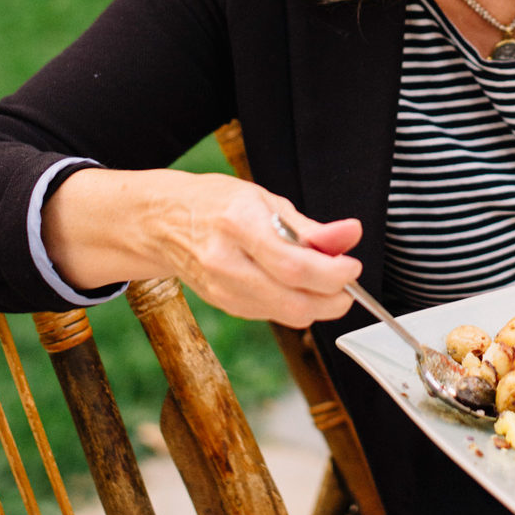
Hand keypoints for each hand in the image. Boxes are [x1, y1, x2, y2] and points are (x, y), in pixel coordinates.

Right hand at [42, 167, 362, 327]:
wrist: (162, 222)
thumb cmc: (216, 203)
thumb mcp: (265, 200)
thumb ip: (310, 227)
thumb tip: (350, 235)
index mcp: (239, 224)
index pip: (294, 264)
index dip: (333, 273)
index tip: (352, 266)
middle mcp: (226, 262)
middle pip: (292, 299)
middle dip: (332, 298)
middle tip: (347, 283)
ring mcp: (221, 289)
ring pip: (285, 313)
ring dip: (317, 304)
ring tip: (326, 281)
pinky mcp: (223, 305)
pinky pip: (271, 314)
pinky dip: (294, 304)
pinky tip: (296, 285)